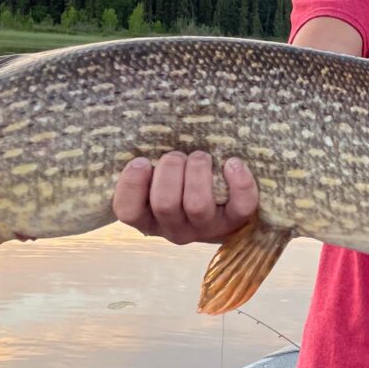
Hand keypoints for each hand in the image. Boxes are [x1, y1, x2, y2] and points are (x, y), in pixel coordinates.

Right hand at [111, 151, 259, 244]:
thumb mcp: (158, 176)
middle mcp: (175, 229)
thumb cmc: (181, 180)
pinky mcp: (235, 222)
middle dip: (170, 168)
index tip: (141, 161)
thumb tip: (143, 138)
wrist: (223, 205)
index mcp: (148, 218)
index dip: (131, 185)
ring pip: (197, 205)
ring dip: (198, 171)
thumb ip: (148, 164)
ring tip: (201, 156)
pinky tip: (233, 163)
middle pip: (165, 204)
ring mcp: (206, 228)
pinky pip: (241, 206)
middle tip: (178, 155)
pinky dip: (239, 182)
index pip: (127, 212)